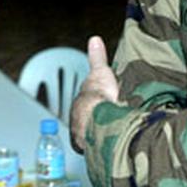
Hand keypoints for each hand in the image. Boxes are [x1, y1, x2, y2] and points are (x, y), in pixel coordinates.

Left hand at [69, 36, 119, 153]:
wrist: (98, 118)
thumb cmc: (99, 95)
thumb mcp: (100, 71)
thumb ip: (97, 57)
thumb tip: (94, 39)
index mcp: (80, 102)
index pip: (85, 103)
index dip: (93, 104)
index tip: (101, 106)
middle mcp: (77, 119)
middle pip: (86, 120)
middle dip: (94, 121)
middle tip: (107, 122)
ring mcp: (81, 134)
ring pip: (88, 134)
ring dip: (96, 135)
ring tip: (109, 135)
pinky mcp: (88, 147)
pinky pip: (93, 146)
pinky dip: (99, 146)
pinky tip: (107, 146)